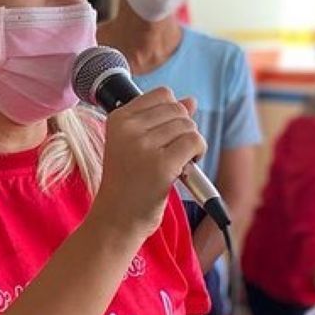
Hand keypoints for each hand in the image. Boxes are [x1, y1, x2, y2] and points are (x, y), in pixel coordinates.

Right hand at [90, 88, 205, 240]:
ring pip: (188, 126)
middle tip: (173, 153)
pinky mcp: (161, 164)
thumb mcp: (136, 145)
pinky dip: (198, 153)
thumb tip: (191, 101)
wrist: (116, 220)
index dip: (172, 114)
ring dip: (191, 144)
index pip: (162, 94)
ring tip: (177, 163)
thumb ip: (162, 120)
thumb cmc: (127, 184)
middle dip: (184, 130)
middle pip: (178, 109)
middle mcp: (128, 129)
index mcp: (118, 119)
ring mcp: (144, 146)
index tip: (165, 136)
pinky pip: (195, 141)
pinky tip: (186, 168)